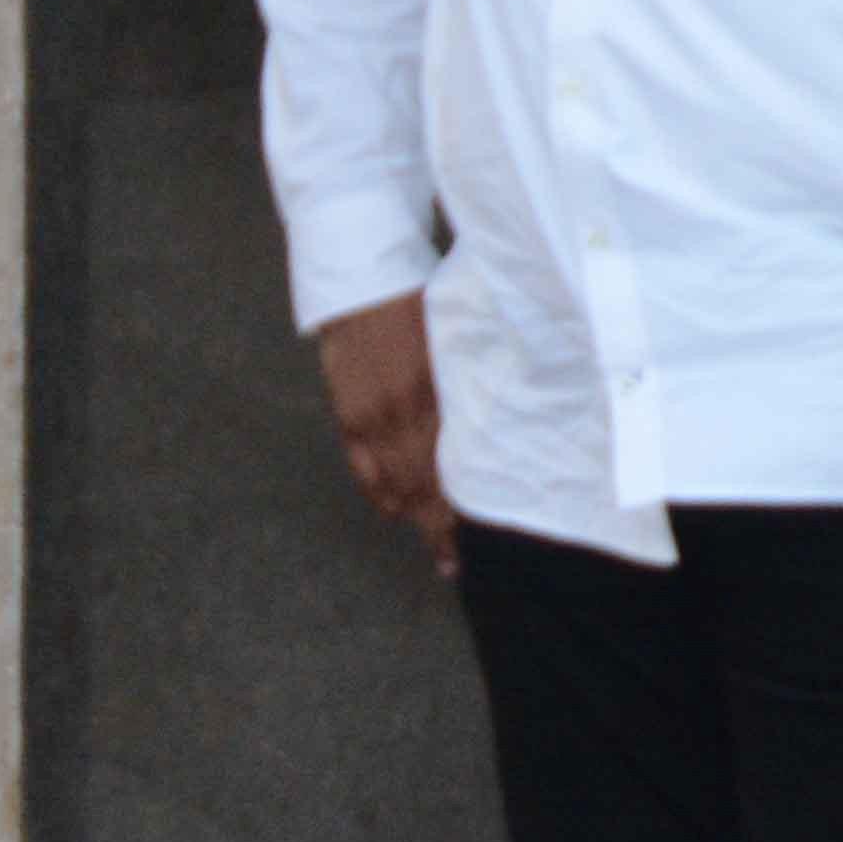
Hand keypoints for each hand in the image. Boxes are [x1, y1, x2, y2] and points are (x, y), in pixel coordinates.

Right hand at [313, 294, 459, 578]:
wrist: (363, 280)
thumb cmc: (420, 299)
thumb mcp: (458, 340)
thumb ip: (470, 384)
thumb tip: (495, 425)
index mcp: (432, 398)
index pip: (447, 473)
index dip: (456, 513)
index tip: (470, 543)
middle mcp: (399, 418)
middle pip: (420, 490)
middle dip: (436, 529)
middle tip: (451, 561)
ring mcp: (369, 421)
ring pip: (392, 485)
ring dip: (412, 516)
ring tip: (431, 542)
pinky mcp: (348, 416)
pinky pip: (364, 470)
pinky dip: (380, 494)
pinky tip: (394, 510)